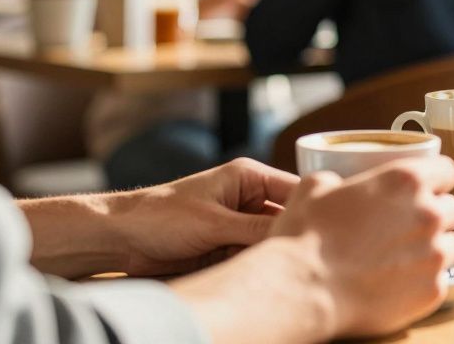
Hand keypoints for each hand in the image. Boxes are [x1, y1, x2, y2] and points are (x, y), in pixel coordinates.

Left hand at [109, 158, 298, 276]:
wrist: (121, 238)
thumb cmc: (161, 216)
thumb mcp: (214, 224)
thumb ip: (256, 230)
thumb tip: (296, 236)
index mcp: (249, 177)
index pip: (296, 190)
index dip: (315, 208)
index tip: (332, 229)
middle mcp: (249, 198)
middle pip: (288, 218)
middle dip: (295, 236)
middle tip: (309, 258)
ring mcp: (240, 223)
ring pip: (273, 240)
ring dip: (275, 254)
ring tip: (286, 270)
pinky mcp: (228, 245)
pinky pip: (254, 255)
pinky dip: (257, 265)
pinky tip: (262, 276)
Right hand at [269, 156, 453, 338]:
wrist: (303, 290)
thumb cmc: (305, 238)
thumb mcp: (313, 188)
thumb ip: (336, 180)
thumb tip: (333, 185)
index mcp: (406, 181)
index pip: (447, 170)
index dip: (437, 179)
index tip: (428, 189)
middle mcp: (428, 214)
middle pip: (452, 210)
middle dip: (435, 216)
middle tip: (407, 228)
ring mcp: (434, 255)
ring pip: (451, 246)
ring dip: (433, 249)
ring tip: (402, 259)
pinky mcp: (432, 291)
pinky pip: (439, 281)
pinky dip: (423, 282)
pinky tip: (396, 284)